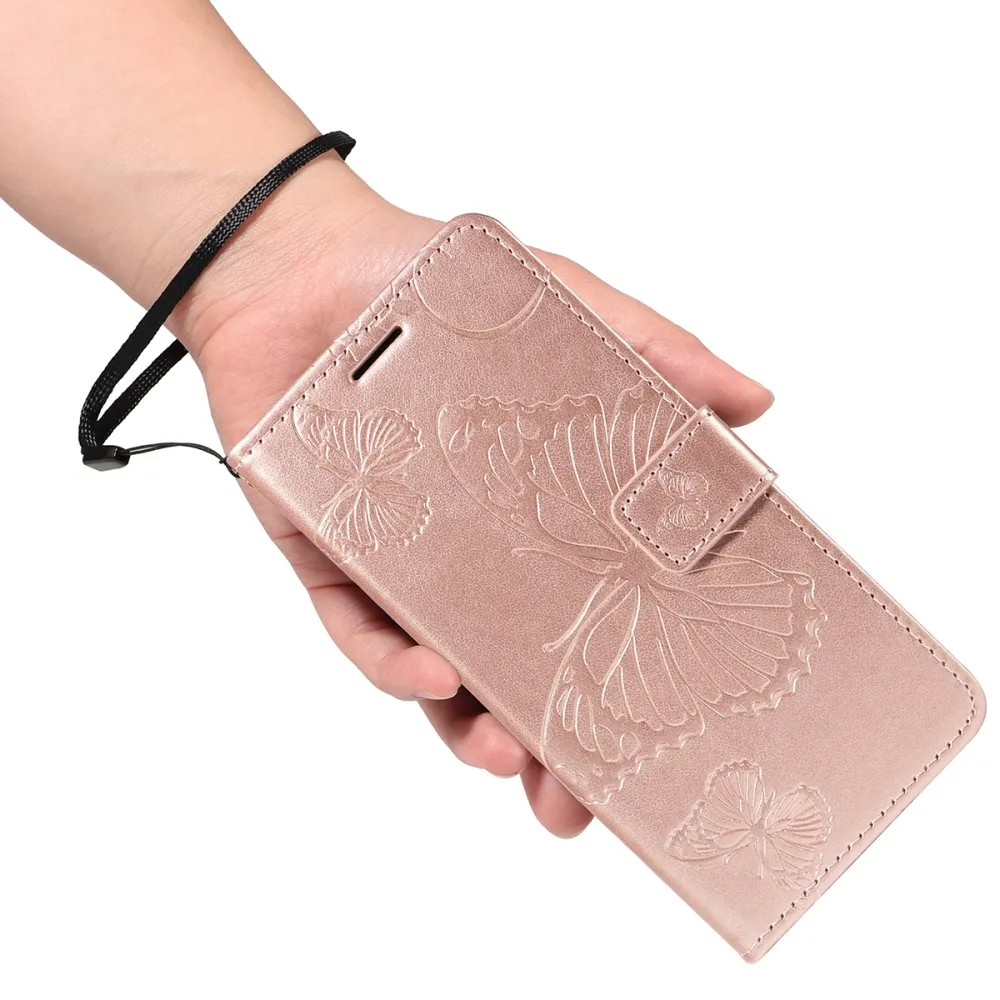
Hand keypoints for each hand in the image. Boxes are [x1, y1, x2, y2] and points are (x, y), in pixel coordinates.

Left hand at [172, 166, 773, 837]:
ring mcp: (397, 564)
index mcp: (534, 519)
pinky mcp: (325, 555)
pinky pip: (354, 626)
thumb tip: (756, 404)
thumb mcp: (566, 314)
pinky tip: (431, 674)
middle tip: (573, 802)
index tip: (659, 743)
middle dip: (541, 748)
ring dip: (468, 726)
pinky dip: (390, 659)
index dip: (622, 684)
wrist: (307, 263)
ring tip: (508, 755)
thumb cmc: (441, 292)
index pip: (592, 617)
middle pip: (510, 672)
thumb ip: (655, 356)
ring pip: (434, 673)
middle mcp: (470, 557)